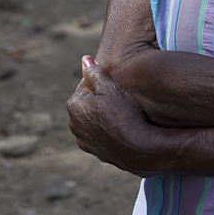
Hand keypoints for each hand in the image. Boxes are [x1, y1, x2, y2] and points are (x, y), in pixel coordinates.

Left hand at [66, 57, 161, 176]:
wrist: (139, 148)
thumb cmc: (124, 112)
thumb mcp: (110, 85)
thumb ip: (95, 72)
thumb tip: (85, 60)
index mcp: (74, 105)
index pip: (87, 84)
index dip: (103, 81)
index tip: (117, 84)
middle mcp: (75, 125)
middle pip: (89, 103)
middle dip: (101, 99)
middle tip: (122, 97)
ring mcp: (86, 142)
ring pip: (95, 120)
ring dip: (105, 116)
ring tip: (124, 113)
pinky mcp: (98, 154)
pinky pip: (103, 136)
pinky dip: (110, 131)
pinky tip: (124, 128)